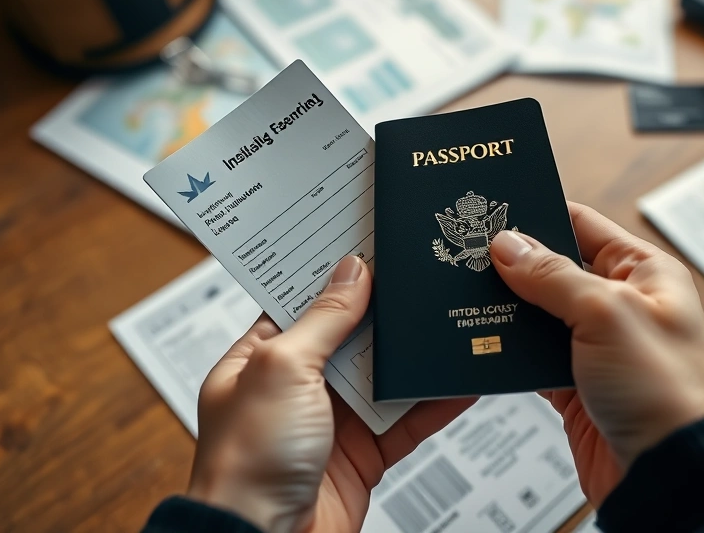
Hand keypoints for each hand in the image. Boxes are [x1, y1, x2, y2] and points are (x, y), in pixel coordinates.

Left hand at [186, 255, 474, 532]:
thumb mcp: (281, 368)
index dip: (335, 272)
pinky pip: (407, 420)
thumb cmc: (245, 462)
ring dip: (414, 355)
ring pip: (385, 375)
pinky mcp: (364, 453)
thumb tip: (353, 271)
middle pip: (352, 333)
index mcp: (260, 357)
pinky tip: (459, 381)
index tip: (371, 241)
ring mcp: (332, 420)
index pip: (302, 300)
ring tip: (450, 320)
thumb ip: (323, 319)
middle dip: (385, 310)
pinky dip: (434, 403)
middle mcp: (296, 385)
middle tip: (422, 274)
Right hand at [489, 203, 703, 504]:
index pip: (582, 224)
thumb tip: (508, 245)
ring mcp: (597, 345)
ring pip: (538, 313)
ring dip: (507, 309)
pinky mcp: (575, 383)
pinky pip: (532, 355)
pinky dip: (508, 350)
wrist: (667, 472)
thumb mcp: (605, 314)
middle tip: (467, 254)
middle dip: (513, 265)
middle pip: (554, 268)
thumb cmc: (665, 391)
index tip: (493, 210)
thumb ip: (552, 276)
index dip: (539, 214)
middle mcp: (621, 304)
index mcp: (644, 273)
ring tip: (465, 295)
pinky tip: (482, 341)